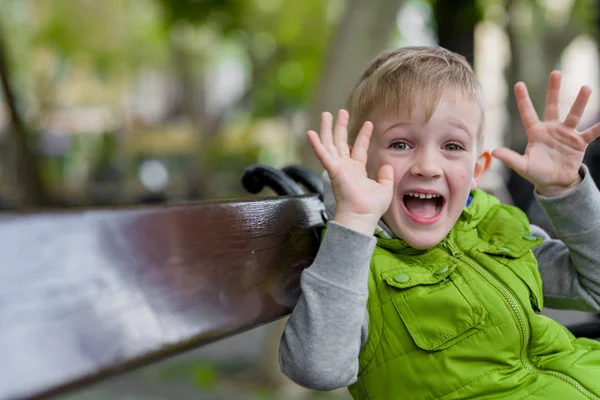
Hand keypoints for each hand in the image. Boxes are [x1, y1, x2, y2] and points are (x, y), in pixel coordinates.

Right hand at [307, 109, 393, 234]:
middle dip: (340, 127)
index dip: (364, 136)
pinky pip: (323, 154)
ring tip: (327, 114)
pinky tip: (310, 132)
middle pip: (341, 143)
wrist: (362, 216)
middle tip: (341, 112)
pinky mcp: (333, 170)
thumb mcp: (384, 188)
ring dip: (327, 129)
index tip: (368, 123)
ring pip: (330, 144)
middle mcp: (345, 168)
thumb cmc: (372, 207)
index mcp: (356, 171)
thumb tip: (387, 165)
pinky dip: (316, 144)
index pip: (359, 149)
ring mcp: (338, 168)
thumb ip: (385, 176)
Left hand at [493, 71, 599, 196]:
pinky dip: (599, 127)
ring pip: (574, 115)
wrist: (555, 183)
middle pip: (552, 106)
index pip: (527, 114)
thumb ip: (510, 158)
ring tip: (586, 88)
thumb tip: (494, 151)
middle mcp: (551, 129)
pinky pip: (591, 133)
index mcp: (536, 133)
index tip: (518, 84)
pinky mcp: (579, 142)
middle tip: (556, 73)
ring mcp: (566, 134)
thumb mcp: (523, 166)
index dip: (523, 100)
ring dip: (579, 102)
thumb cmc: (536, 172)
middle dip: (553, 90)